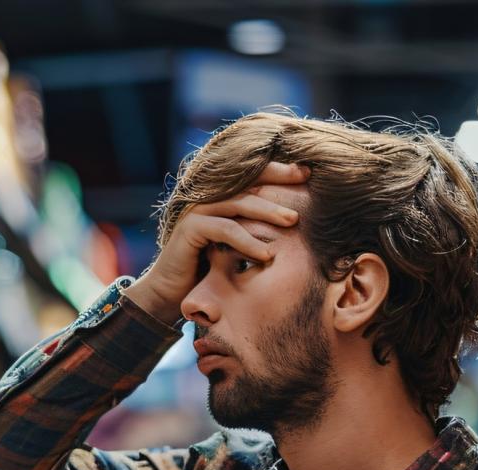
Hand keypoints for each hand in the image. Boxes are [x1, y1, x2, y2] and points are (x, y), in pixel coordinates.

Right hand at [124, 162, 309, 324]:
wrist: (170, 291)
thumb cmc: (205, 270)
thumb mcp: (234, 246)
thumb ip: (252, 228)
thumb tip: (291, 221)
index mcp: (219, 198)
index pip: (252, 176)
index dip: (279, 171)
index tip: (307, 173)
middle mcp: (207, 199)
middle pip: (248, 181)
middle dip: (279, 179)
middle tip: (306, 182)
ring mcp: (197, 211)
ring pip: (239, 203)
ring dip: (269, 211)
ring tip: (293, 221)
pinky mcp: (190, 228)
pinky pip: (226, 230)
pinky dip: (248, 241)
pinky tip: (266, 253)